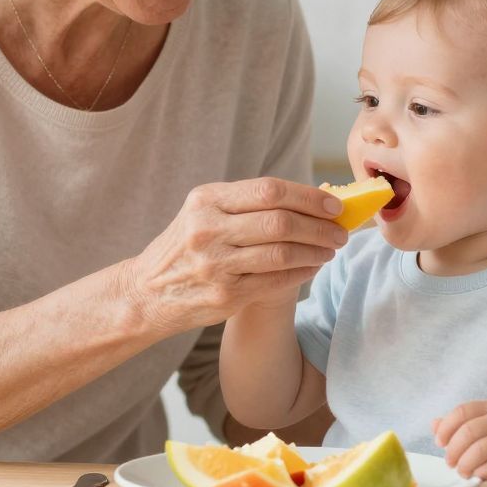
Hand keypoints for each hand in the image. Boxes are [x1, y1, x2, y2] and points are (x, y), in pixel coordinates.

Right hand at [120, 177, 346, 336]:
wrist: (146, 293)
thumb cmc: (185, 247)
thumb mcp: (204, 213)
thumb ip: (248, 204)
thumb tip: (311, 198)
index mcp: (206, 200)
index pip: (270, 191)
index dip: (309, 197)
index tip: (334, 205)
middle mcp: (208, 229)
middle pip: (281, 222)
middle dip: (320, 227)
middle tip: (340, 231)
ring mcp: (215, 264)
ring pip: (282, 253)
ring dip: (316, 251)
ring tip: (330, 250)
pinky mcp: (224, 295)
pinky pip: (276, 281)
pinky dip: (302, 272)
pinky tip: (312, 267)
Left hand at [435, 401, 486, 486]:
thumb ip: (462, 424)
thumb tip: (434, 425)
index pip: (462, 411)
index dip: (446, 428)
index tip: (440, 443)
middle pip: (468, 432)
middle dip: (453, 450)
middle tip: (450, 463)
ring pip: (479, 450)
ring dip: (464, 464)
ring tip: (462, 471)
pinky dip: (479, 473)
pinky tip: (477, 476)